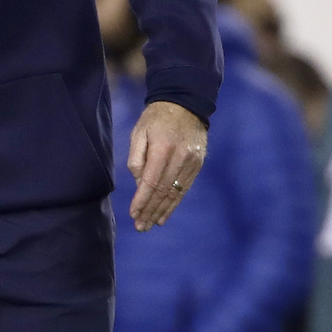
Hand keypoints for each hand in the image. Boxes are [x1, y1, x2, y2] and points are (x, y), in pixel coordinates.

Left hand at [126, 100, 205, 230]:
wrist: (185, 104)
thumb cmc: (155, 119)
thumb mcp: (138, 133)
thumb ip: (136, 159)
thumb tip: (138, 184)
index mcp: (163, 149)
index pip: (150, 181)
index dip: (142, 200)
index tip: (133, 214)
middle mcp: (180, 157)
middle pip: (163, 191)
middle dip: (150, 211)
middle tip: (140, 227)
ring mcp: (191, 162)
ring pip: (175, 193)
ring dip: (162, 211)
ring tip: (150, 225)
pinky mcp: (198, 164)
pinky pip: (185, 188)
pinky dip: (174, 203)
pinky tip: (165, 215)